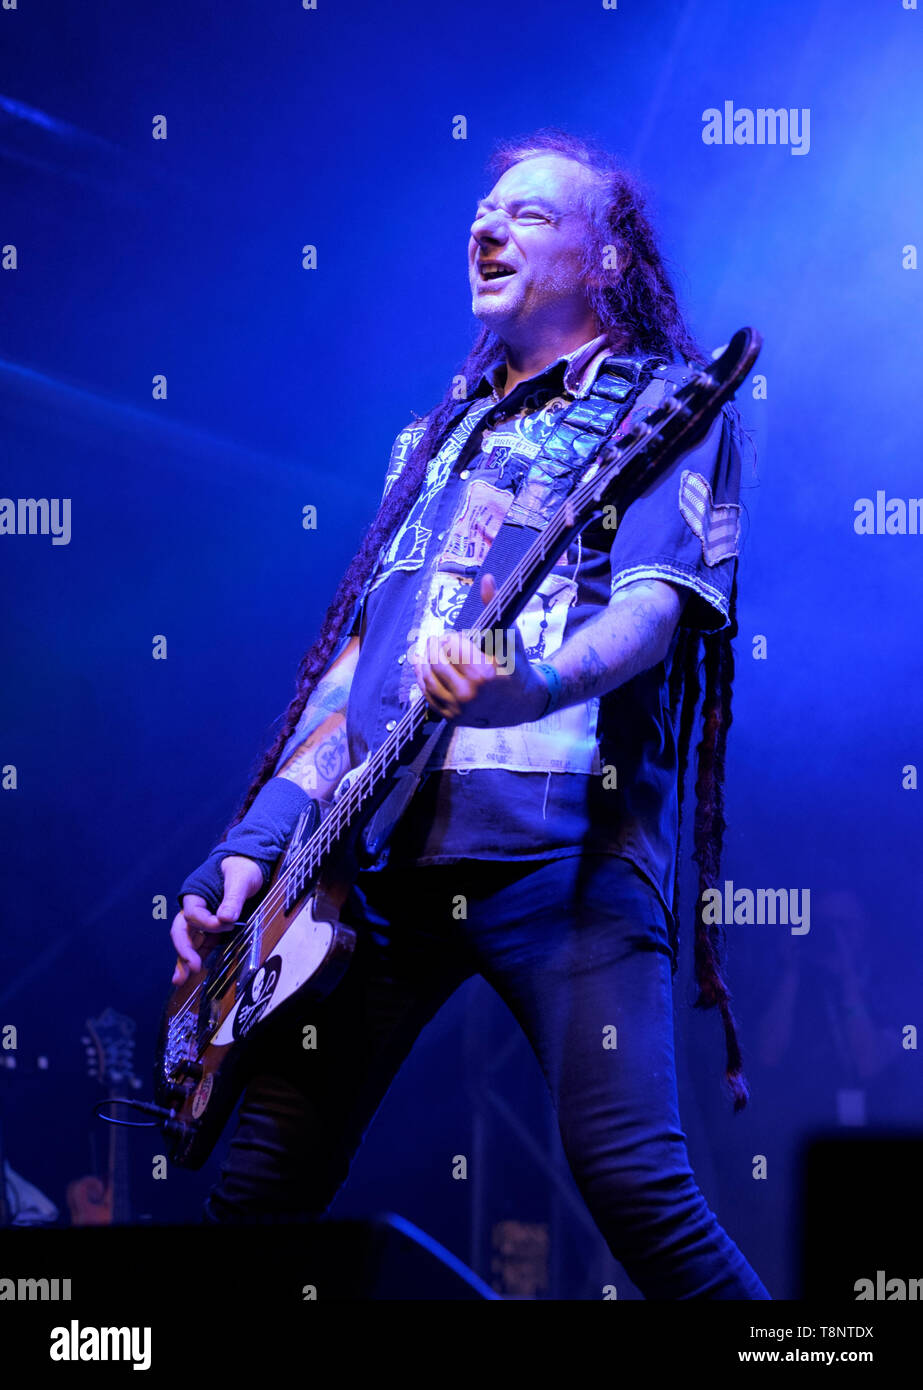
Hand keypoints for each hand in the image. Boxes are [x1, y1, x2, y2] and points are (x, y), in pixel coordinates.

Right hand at [170, 854, 262, 984]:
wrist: (249, 865)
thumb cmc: (242, 867)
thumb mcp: (240, 878)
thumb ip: (233, 897)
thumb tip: (226, 918)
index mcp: (195, 893)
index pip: (194, 914)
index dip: (207, 923)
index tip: (227, 924)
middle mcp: (195, 908)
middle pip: (182, 931)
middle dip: (184, 950)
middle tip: (191, 967)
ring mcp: (202, 920)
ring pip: (188, 941)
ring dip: (184, 960)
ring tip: (180, 981)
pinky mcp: (213, 929)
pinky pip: (201, 945)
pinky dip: (196, 958)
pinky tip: (192, 974)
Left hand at [410, 574, 550, 728]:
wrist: (525, 702)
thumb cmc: (517, 665)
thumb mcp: (509, 636)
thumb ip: (495, 608)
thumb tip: (487, 578)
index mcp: (483, 674)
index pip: (452, 647)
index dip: (450, 638)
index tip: (454, 635)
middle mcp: (469, 694)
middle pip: (436, 662)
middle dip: (434, 647)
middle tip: (436, 640)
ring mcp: (459, 709)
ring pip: (428, 680)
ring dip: (423, 662)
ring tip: (425, 651)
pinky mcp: (452, 718)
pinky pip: (428, 697)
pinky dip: (423, 681)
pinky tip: (424, 668)